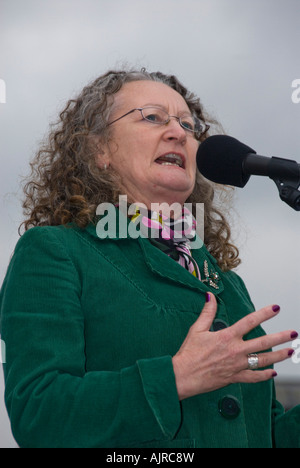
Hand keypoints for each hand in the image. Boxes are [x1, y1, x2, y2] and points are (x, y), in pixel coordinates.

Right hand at [172, 293, 296, 400]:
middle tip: (293, 333)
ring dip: (278, 356)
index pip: (250, 322)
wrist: (183, 376)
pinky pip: (253, 377)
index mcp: (227, 337)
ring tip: (290, 351)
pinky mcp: (234, 378)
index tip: (276, 308)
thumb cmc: (188, 353)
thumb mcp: (197, 329)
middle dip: (280, 337)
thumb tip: (210, 296)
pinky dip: (264, 376)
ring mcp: (237, 366)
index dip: (264, 313)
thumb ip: (207, 312)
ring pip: (263, 361)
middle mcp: (235, 351)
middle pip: (263, 343)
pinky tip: (272, 373)